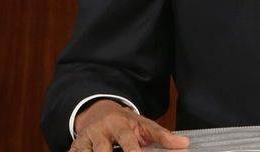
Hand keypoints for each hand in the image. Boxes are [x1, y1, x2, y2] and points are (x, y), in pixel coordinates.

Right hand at [70, 99, 188, 150]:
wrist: (99, 113)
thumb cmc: (126, 123)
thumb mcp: (144, 125)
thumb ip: (163, 136)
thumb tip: (184, 144)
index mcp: (119, 124)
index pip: (125, 139)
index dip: (131, 150)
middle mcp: (99, 131)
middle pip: (102, 151)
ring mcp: (85, 140)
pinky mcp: (75, 148)